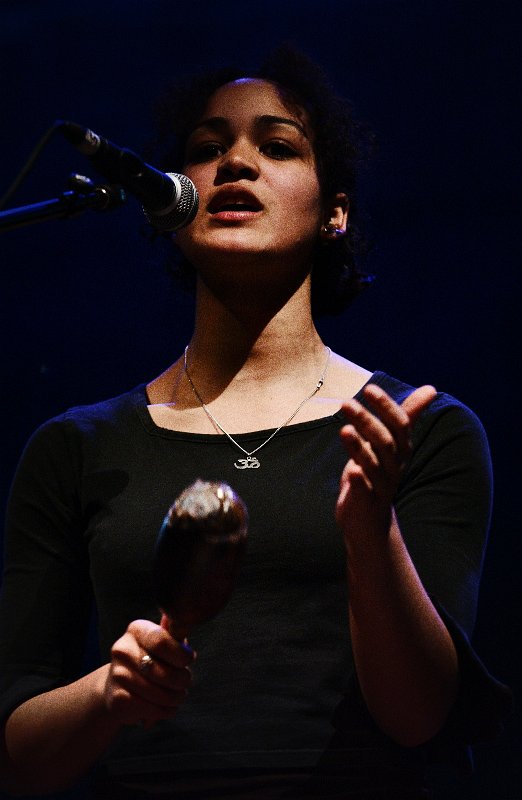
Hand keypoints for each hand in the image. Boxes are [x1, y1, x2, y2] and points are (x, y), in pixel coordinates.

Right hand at [103, 615, 194, 725]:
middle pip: (165, 672)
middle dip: (183, 681)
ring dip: (176, 698)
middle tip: (184, 682)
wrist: (117, 686)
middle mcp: (122, 650)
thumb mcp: (161, 644)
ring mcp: (118, 675)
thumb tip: (185, 624)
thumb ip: (175, 637)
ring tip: (176, 696)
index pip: (162, 642)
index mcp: (136, 630)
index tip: (189, 659)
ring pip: (161, 694)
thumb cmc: (149, 661)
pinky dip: (165, 711)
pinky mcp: (117, 699)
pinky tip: (164, 706)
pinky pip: (152, 709)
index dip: (182, 655)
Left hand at [336, 384, 436, 539]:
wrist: (370, 520)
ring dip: (358, 446)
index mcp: (401, 450)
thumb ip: (406, 416)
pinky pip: (365, 491)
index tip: (370, 388)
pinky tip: (352, 470)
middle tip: (347, 403)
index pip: (399, 424)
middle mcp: (394, 466)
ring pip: (373, 464)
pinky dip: (360, 481)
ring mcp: (381, 485)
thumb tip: (432, 389)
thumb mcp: (391, 444)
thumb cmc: (378, 474)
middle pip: (385, 441)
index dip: (386, 406)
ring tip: (344, 429)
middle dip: (367, 421)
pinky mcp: (366, 502)